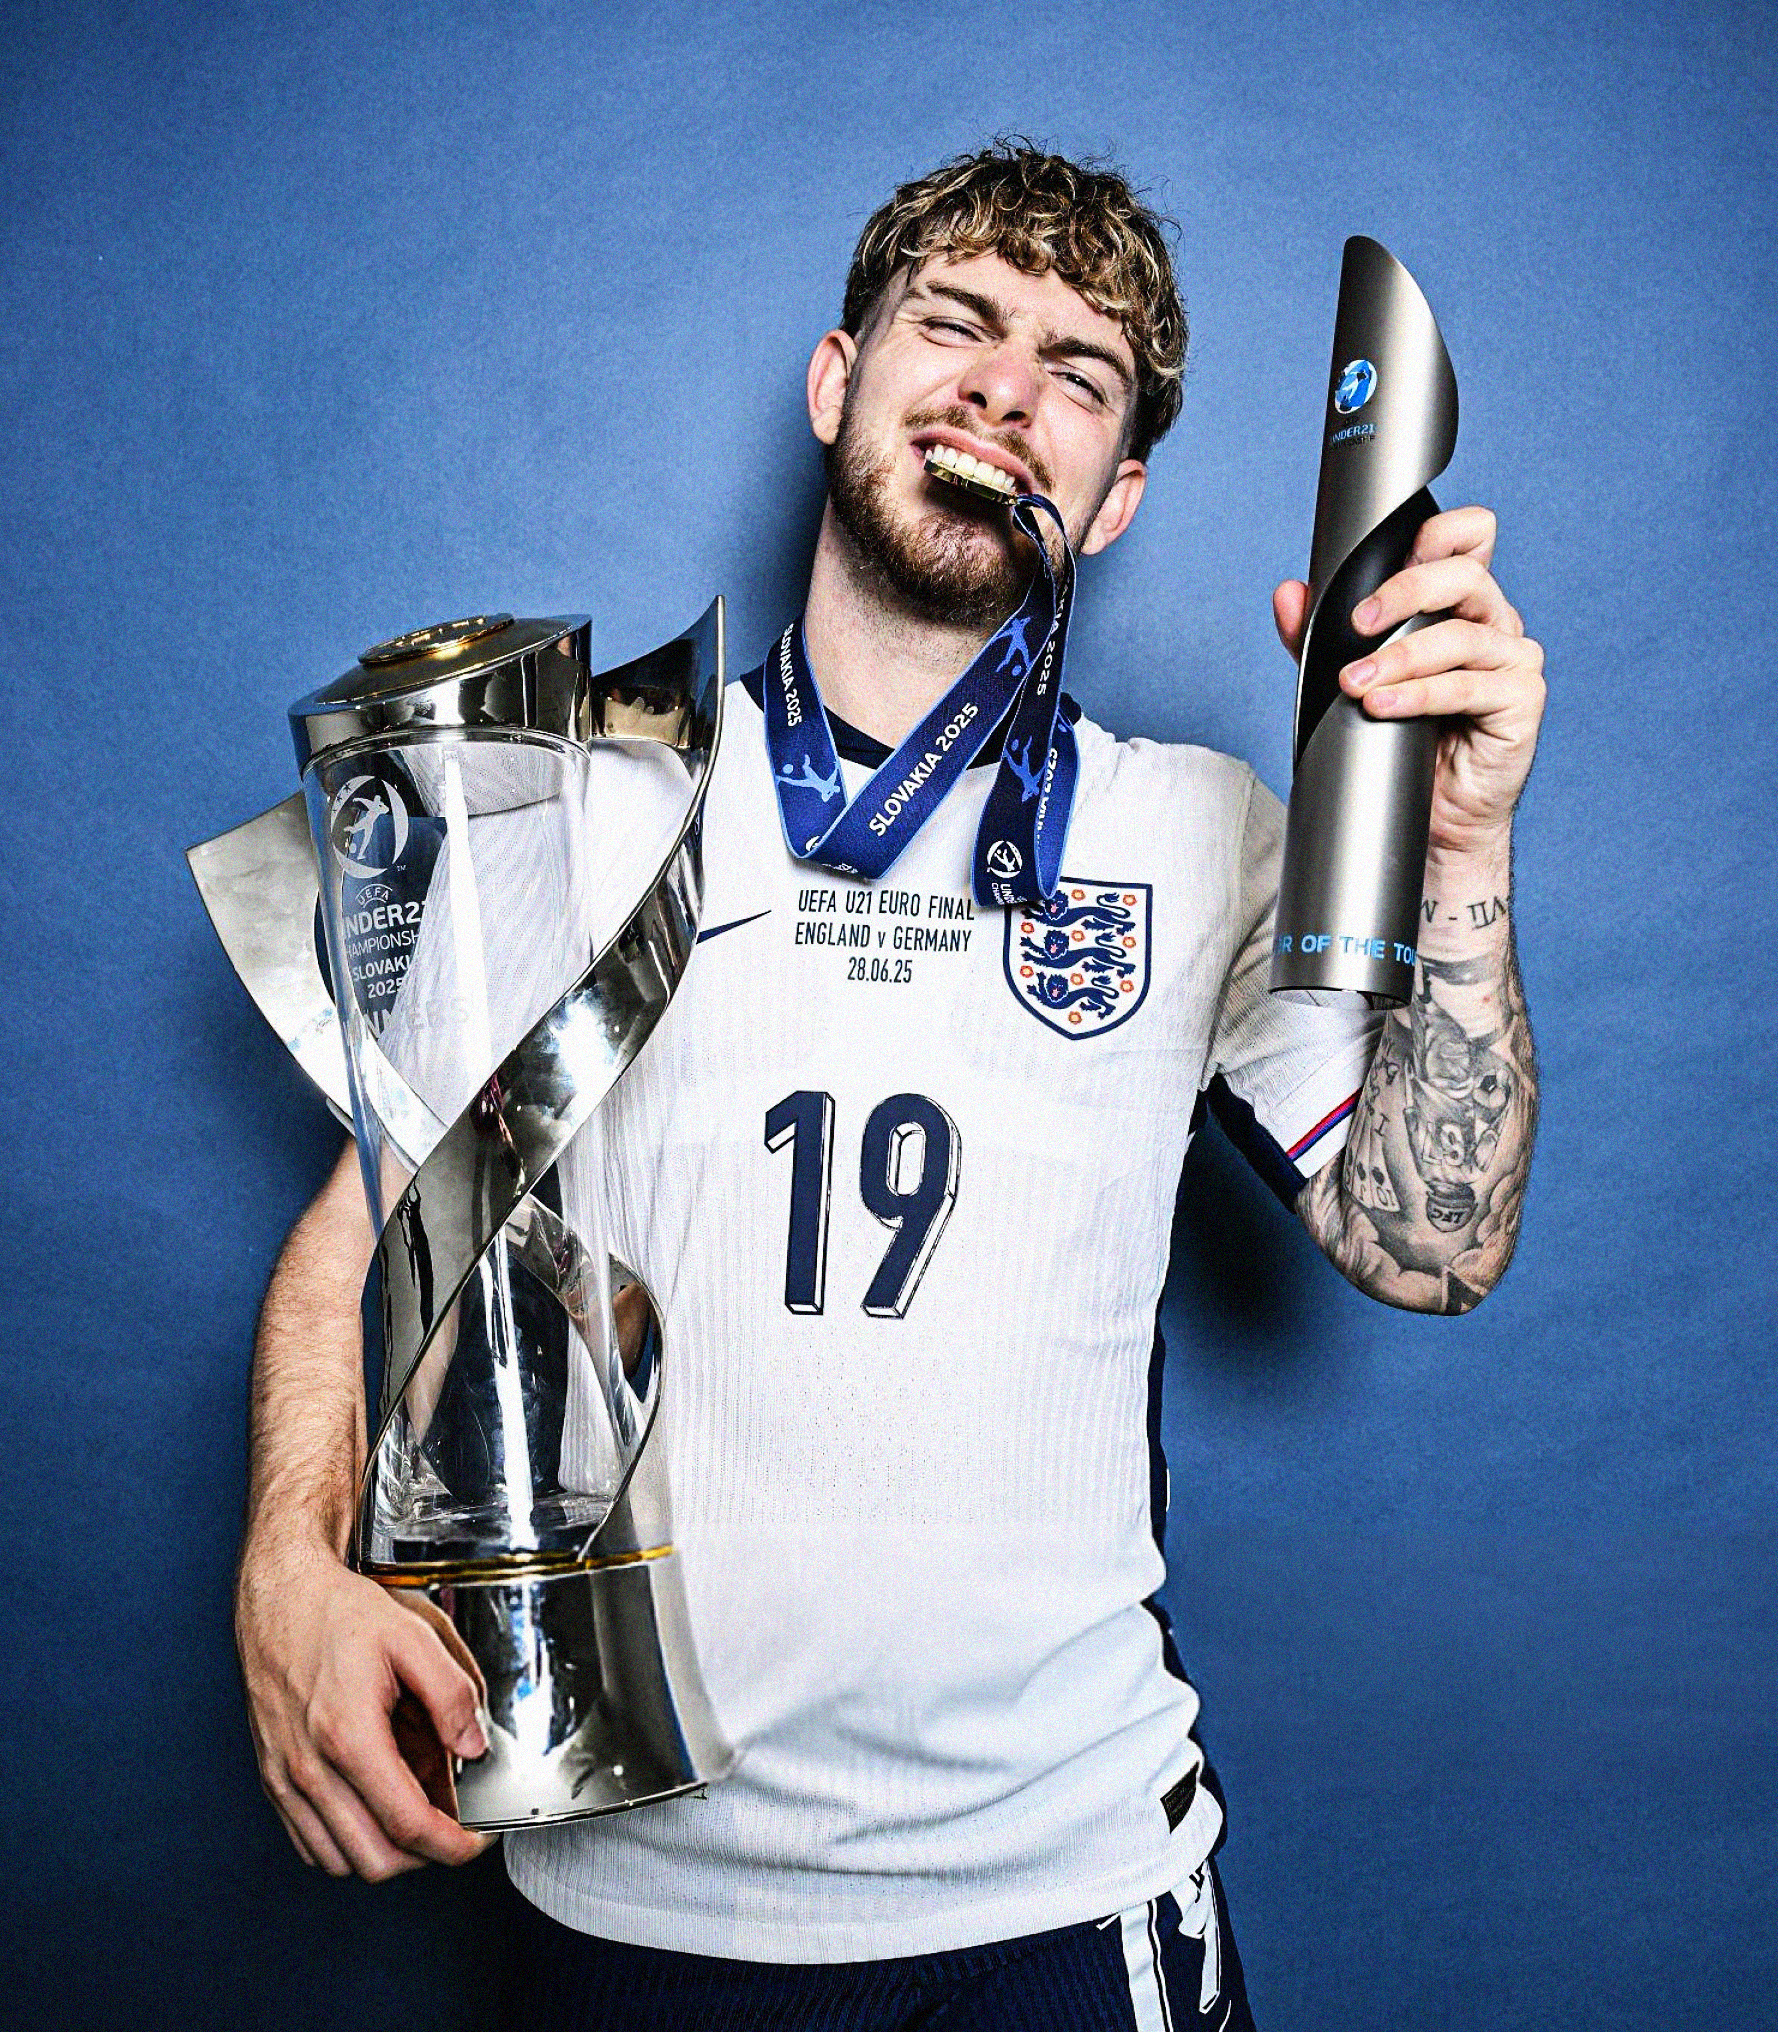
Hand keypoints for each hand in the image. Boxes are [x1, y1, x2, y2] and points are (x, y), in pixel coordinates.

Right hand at [236, 1542, 492, 1879]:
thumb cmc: (338, 1613)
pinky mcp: (273, 1779)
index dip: (452, 1845)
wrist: (280, 1597)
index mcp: (349, 1736)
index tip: (476, 1842)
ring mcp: (286, 1779)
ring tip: (417, 1814)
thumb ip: (453, 1696)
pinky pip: (311, 1843)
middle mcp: (309, 1769)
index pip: (408, 1824)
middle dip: (425, 1856)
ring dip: (386, 1852)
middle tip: (454, 1829)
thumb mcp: (413, 1637)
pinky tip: (375, 1809)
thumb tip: (473, 1748)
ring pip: (341, 1860)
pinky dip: (348, 1843)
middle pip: (375, 1860)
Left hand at [1272, 505, 1545, 855]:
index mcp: (1460, 602)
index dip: (1442, 531)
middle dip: (1404, 592)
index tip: (1395, 552)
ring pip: (1460, 635)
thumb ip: (1318, 636)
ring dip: (1400, 657)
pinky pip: (1467, 687)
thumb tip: (1288, 594)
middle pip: (1464, 575)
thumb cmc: (1400, 739)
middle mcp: (1493, 622)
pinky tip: (1383, 705)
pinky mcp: (1521, 700)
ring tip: (1356, 683)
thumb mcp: (1351, 677)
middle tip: (1357, 624)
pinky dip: (1419, 696)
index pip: (1471, 537)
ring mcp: (1512, 659)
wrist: (1434, 816)